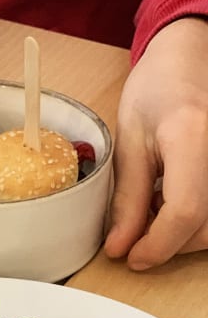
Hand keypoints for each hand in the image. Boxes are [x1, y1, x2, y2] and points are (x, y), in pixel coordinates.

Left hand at [104, 17, 207, 269]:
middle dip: (167, 244)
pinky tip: (174, 205)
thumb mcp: (129, 143)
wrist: (190, 59)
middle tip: (134, 237)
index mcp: (192, 137)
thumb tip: (119, 249)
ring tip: (154, 213)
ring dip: (183, 236)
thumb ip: (127, 199)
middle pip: (204, 227)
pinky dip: (197, 221)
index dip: (156, 246)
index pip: (183, 213)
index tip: (130, 258)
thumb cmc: (156, 92)